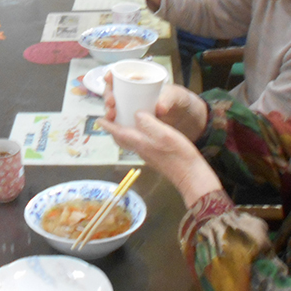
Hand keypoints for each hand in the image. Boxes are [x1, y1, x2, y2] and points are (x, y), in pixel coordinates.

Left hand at [98, 75, 220, 207]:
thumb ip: (147, 122)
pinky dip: (134, 135)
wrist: (191, 176)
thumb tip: (135, 114)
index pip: (117, 132)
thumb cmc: (178, 153)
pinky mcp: (154, 157)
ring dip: (123, 131)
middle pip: (120, 138)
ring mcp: (147, 154)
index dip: (107, 125)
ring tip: (126, 120)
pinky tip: (144, 129)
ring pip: (128, 141)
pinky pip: (138, 143)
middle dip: (113, 128)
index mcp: (138, 141)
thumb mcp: (163, 133)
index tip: (99, 118)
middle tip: (113, 116)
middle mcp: (139, 149)